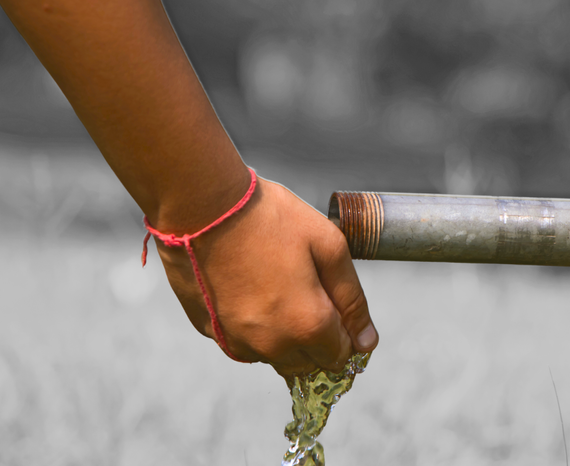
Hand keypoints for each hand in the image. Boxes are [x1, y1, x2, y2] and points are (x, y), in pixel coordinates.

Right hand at [153, 178, 378, 375]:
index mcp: (308, 325)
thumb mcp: (328, 246)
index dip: (346, 331)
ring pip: (277, 358)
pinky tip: (252, 290)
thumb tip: (367, 342)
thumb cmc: (270, 218)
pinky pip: (245, 344)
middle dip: (318, 337)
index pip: (341, 356)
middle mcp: (272, 346)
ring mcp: (238, 342)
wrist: (202, 205)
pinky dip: (255, 328)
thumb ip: (352, 299)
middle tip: (309, 290)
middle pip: (310, 363)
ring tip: (278, 284)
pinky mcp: (212, 332)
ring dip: (286, 335)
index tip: (335, 302)